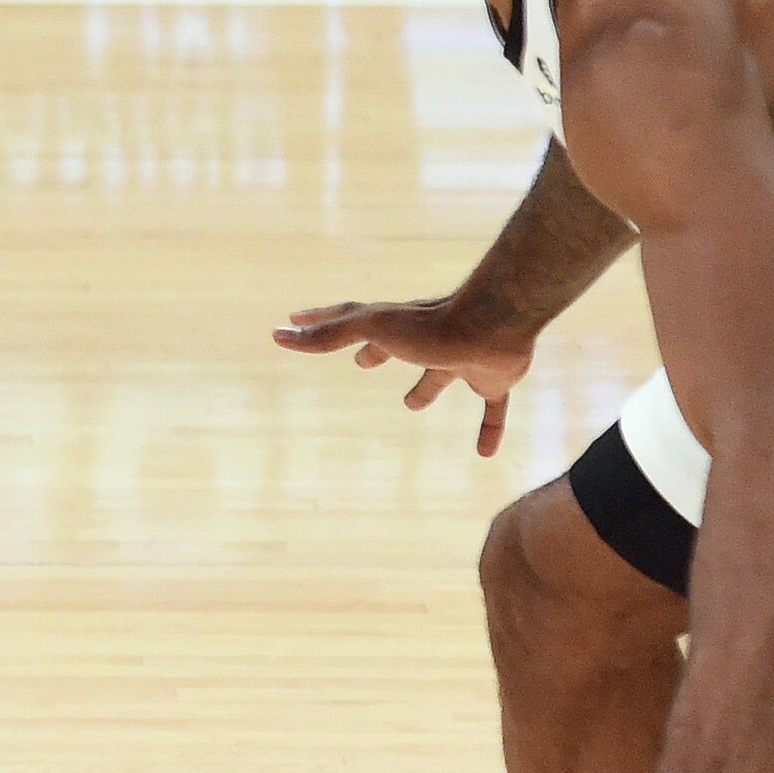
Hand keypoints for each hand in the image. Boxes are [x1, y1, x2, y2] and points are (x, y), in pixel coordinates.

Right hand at [274, 293, 536, 449]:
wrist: (494, 326)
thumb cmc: (430, 326)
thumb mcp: (371, 328)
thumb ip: (329, 334)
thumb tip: (279, 334)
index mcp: (395, 326)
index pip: (352, 321)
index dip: (324, 321)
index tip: (301, 319)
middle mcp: (426, 340)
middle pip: (397, 347)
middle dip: (378, 352)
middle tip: (362, 361)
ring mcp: (461, 358)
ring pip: (441, 376)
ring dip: (426, 388)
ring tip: (411, 405)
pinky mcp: (493, 378)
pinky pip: (491, 409)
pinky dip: (489, 429)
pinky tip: (485, 453)